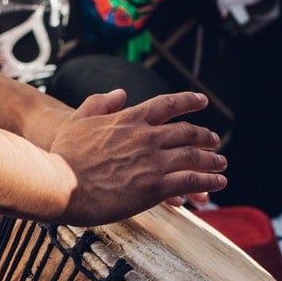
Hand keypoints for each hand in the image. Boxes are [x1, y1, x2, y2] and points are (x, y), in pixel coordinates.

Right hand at [49, 89, 226, 225]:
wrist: (60, 184)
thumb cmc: (63, 155)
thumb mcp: (77, 120)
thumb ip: (99, 103)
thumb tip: (120, 93)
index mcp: (130, 119)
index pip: (168, 105)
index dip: (188, 102)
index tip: (201, 102)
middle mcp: (147, 137)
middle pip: (187, 132)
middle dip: (205, 136)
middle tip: (214, 140)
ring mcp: (153, 162)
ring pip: (194, 157)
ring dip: (212, 160)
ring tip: (221, 164)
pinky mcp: (155, 187)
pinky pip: (190, 181)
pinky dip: (207, 181)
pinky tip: (216, 184)